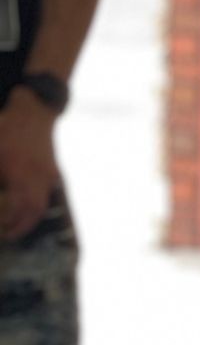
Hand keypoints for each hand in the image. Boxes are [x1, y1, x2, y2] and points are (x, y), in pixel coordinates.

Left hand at [0, 91, 59, 240]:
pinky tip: (27, 206)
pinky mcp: (51, 171)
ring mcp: (46, 175)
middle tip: (10, 234)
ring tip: (19, 224)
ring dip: (31, 218)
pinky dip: (36, 204)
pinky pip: (45, 194)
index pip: (17, 208)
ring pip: (41, 204)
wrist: (33, 110)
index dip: (11, 223)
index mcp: (20, 174)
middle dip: (22, 226)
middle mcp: (36, 178)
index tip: (3, 232)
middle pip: (33, 212)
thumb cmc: (8, 128)